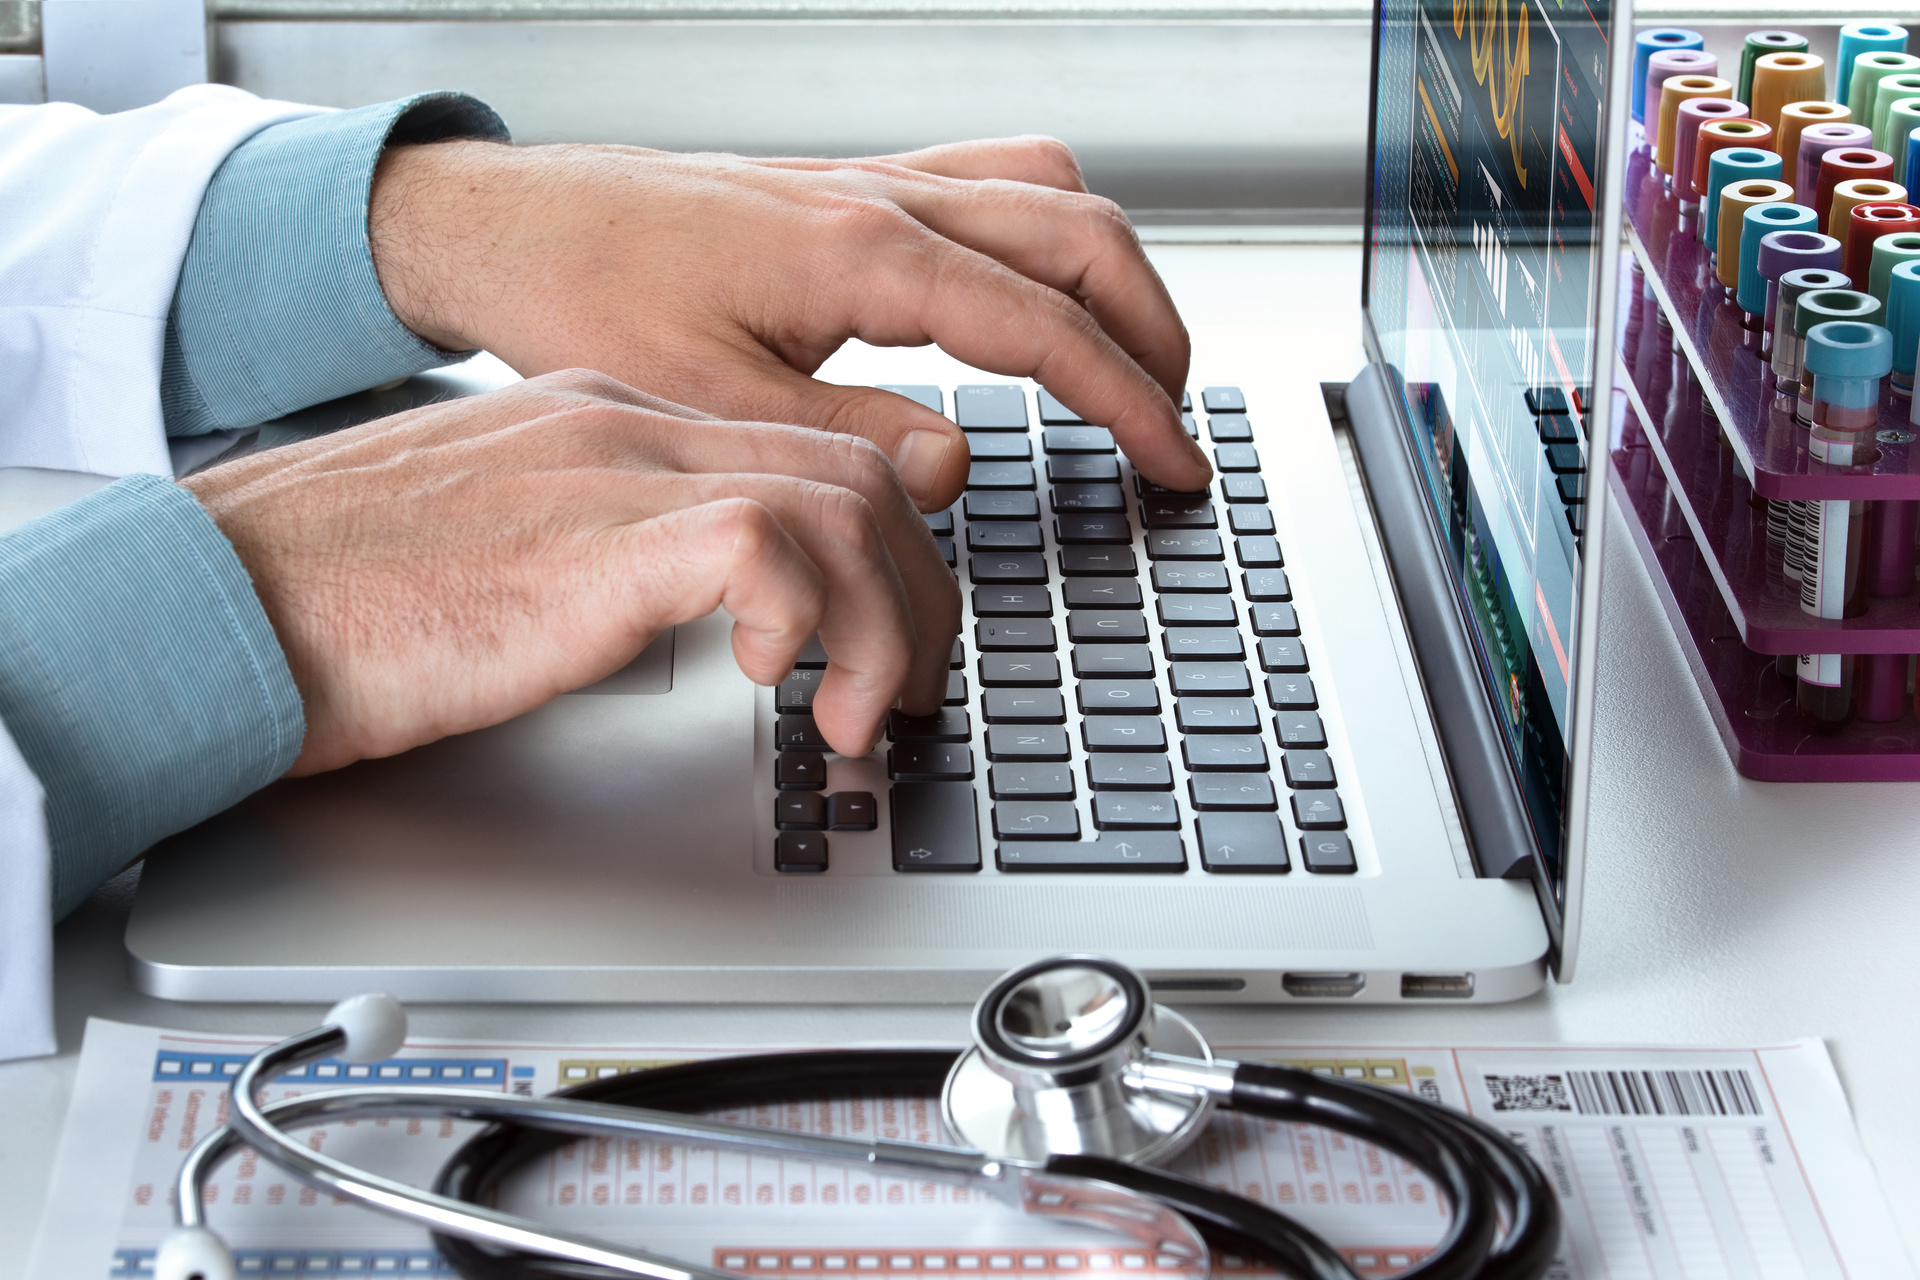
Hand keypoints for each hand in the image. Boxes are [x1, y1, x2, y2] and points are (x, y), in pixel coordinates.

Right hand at [183, 371, 960, 772]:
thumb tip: (715, 619)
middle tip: (910, 690)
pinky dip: (811, 619)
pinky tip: (777, 684)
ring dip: (885, 625)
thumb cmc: (351, 597)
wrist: (228, 599)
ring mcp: (613, 473)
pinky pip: (762, 544)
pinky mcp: (590, 543)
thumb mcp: (521, 556)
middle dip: (917, 594)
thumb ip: (623, 560)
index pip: (807, 451)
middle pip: (855, 473)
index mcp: (615, 424)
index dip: (886, 550)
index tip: (895, 631)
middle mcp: (630, 429)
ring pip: (841, 504)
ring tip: (862, 717)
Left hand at [366, 136, 1208, 509]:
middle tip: (1177, 423)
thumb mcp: (712, 402)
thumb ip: (849, 438)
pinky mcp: (851, 187)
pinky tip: (1040, 290)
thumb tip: (958, 466)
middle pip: (1082, 239)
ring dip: (1116, 274)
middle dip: (1153, 333)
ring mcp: (873, 180)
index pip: (1045, 328)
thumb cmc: (588, 293)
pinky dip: (1052, 236)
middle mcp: (883, 197)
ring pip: (1050, 196)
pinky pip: (994, 181)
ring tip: (1137, 358)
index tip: (1175, 461)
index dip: (1128, 402)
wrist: (512, 222)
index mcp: (862, 253)